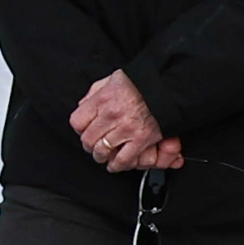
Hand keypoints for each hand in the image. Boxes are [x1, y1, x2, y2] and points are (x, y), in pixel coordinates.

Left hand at [68, 71, 184, 174]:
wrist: (165, 87)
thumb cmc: (141, 83)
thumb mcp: (111, 79)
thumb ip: (95, 92)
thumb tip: (83, 105)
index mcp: (102, 100)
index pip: (77, 122)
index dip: (79, 129)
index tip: (83, 131)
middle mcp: (111, 115)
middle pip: (88, 140)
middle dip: (89, 145)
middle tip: (93, 146)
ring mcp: (126, 129)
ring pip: (103, 152)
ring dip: (101, 156)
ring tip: (103, 156)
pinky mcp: (141, 140)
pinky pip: (124, 159)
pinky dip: (118, 165)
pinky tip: (116, 164)